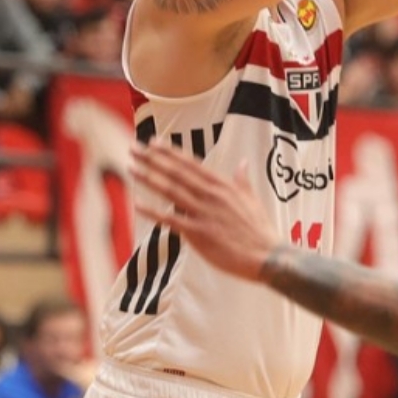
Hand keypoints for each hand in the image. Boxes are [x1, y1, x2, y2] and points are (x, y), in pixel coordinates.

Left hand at [129, 140, 280, 281]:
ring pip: (171, 191)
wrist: (266, 255)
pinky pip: (171, 220)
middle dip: (153, 160)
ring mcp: (204, 213)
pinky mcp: (198, 233)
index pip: (191, 164)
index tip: (154, 142)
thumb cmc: (259, 229)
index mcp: (223, 186)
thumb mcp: (252, 199)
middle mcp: (211, 195)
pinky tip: (137, 204)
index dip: (171, 152)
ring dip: (149, 179)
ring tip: (131, 168)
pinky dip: (153, 212)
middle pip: (177, 173)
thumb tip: (242, 163)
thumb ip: (242, 180)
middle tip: (134, 149)